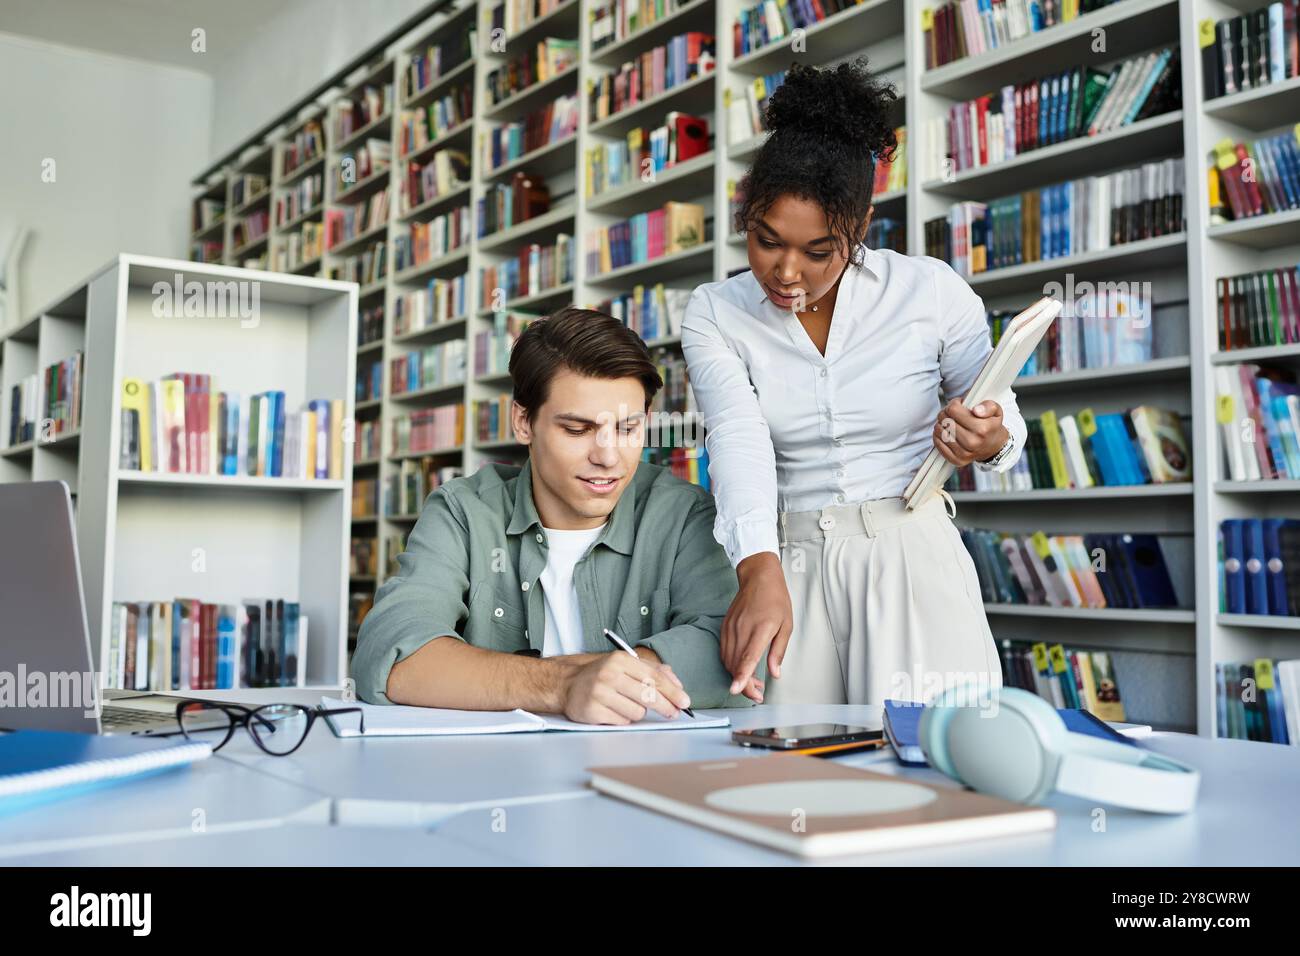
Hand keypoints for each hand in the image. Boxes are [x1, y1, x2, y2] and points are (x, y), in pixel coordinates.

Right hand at [559, 652, 690, 724]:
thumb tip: (677, 684)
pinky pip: (622, 721)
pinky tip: (614, 710)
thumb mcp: (627, 665)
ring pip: (637, 711)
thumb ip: (654, 671)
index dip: (672, 691)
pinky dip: (623, 719)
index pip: (653, 677)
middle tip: (673, 713)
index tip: (685, 702)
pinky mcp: (592, 711)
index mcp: (621, 660)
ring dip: (638, 712)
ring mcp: (599, 693)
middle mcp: (609, 674)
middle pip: (648, 696)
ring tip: (627, 704)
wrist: (568, 684)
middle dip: (665, 706)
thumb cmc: (602, 675)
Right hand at [722, 552, 791, 701]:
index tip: (736, 689)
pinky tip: (742, 668)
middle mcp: (742, 629)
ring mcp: (731, 628)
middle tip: (757, 695)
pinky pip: (724, 652)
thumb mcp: (787, 625)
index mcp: (761, 628)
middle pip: (736, 664)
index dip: (742, 675)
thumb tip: (775, 673)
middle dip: (744, 685)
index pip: (748, 657)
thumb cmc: (775, 599)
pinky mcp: (725, 627)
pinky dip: (732, 665)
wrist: (758, 577)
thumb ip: (779, 651)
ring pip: (728, 660)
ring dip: (737, 676)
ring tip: (753, 684)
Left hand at [932, 399, 1008, 466]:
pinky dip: (938, 435)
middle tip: (951, 413)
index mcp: (982, 429)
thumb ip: (988, 406)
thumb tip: (976, 410)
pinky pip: (938, 444)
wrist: (994, 447)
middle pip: (945, 420)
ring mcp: (964, 453)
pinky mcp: (956, 460)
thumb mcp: (996, 411)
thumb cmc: (991, 426)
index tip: (958, 404)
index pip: (953, 410)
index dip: (954, 404)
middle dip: (945, 412)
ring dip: (941, 424)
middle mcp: (972, 442)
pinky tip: (945, 431)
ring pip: (939, 431)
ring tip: (948, 422)